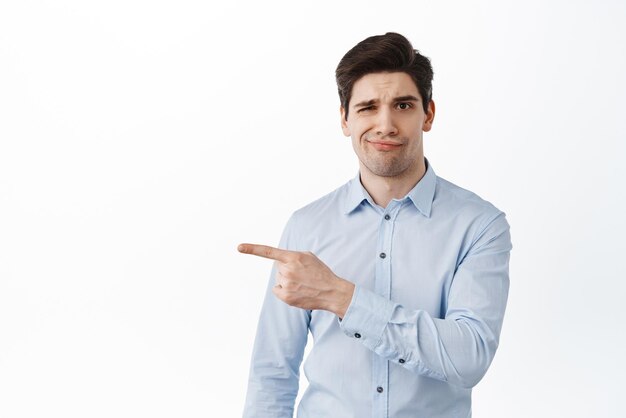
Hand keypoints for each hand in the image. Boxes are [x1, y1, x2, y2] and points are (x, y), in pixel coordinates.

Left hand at [238, 243, 354, 317]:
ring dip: (287, 281)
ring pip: (279, 279)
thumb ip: (292, 256)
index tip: (239, 247)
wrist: (332, 292)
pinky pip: (277, 290)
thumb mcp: (308, 257)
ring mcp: (287, 284)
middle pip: (278, 268)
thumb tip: (279, 262)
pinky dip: (284, 290)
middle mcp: (288, 270)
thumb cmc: (320, 272)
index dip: (252, 249)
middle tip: (302, 275)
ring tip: (302, 283)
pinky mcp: (286, 297)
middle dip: (287, 270)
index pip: (269, 251)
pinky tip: (297, 291)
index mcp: (293, 257)